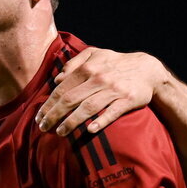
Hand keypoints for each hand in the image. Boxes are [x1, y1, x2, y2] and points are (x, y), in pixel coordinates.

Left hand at [35, 47, 169, 135]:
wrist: (148, 69)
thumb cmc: (116, 63)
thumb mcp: (95, 54)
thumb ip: (74, 63)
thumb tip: (57, 79)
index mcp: (88, 68)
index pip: (62, 89)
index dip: (48, 104)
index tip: (39, 116)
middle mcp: (99, 79)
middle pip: (70, 99)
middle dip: (54, 115)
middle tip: (43, 128)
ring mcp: (114, 90)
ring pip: (87, 107)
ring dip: (71, 121)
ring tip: (59, 132)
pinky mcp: (128, 100)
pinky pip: (112, 112)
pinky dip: (101, 120)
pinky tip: (89, 130)